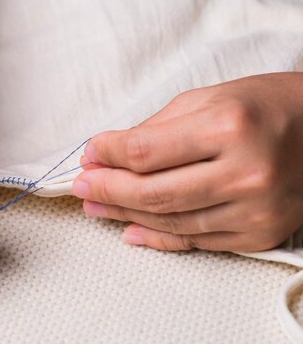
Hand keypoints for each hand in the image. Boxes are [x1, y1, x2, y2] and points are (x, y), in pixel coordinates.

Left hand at [73, 73, 302, 251]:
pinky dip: (157, 238)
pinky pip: (194, 243)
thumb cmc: (263, 108)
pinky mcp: (258, 235)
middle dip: (106, 190)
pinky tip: (128, 231)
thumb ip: (155, 130)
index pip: (146, 151)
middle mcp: (245, 173)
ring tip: (95, 206)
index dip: (108, 154)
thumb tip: (105, 155)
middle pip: (152, 193)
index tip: (90, 154)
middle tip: (80, 186)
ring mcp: (254, 211)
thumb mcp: (207, 101)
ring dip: (123, 215)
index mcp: (229, 128)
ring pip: (169, 222)